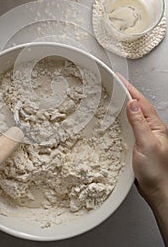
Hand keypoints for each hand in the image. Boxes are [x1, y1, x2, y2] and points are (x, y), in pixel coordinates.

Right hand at [119, 75, 167, 245]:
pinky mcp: (136, 142)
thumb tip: (132, 104)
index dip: (129, 88)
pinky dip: (120, 117)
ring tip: (112, 95)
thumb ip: (139, 123)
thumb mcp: (147, 144)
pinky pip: (128, 125)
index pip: (140, 101)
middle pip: (136, 105)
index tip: (119, 79)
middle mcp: (150, 128)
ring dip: (122, 104)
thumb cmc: (157, 171)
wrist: (157, 190)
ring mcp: (143, 135)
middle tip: (114, 82)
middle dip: (126, 92)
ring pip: (131, 114)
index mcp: (154, 125)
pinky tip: (115, 118)